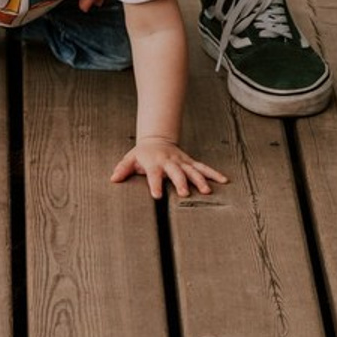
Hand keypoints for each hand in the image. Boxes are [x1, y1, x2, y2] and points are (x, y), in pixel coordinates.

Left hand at [111, 136, 226, 198]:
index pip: (154, 175)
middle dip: (181, 183)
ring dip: (200, 180)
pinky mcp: (190, 162)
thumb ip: (122, 169)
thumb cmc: (142, 154)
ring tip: (206, 191)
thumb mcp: (130, 159)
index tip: (157, 195)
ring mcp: (182, 162)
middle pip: (176, 173)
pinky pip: (203, 168)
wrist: (156, 140)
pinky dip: (213, 174)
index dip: (155, 184)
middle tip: (185, 194)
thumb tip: (113, 178)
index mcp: (154, 163)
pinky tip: (224, 181)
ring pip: (192, 171)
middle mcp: (170, 163)